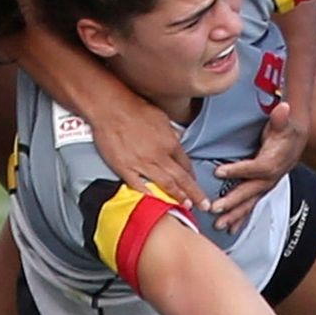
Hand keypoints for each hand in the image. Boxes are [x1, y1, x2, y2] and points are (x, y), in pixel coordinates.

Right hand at [87, 87, 205, 215]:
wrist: (111, 107)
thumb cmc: (133, 107)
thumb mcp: (161, 117)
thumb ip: (169, 133)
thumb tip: (175, 140)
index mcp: (169, 142)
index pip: (186, 164)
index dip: (192, 176)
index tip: (196, 184)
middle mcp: (159, 155)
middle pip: (182, 178)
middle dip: (195, 193)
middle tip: (204, 204)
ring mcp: (142, 164)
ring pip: (165, 185)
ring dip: (177, 197)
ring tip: (186, 207)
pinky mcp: (125, 168)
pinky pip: (138, 186)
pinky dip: (148, 197)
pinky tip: (155, 204)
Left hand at [212, 98, 304, 233]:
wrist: (297, 140)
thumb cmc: (286, 131)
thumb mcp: (283, 122)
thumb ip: (280, 118)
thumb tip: (283, 109)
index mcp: (273, 163)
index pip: (254, 168)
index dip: (237, 170)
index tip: (219, 172)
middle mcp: (270, 178)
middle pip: (249, 192)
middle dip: (232, 202)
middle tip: (215, 208)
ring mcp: (266, 186)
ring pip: (249, 204)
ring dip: (234, 215)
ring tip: (219, 226)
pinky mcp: (262, 189)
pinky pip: (250, 206)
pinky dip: (241, 218)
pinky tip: (230, 229)